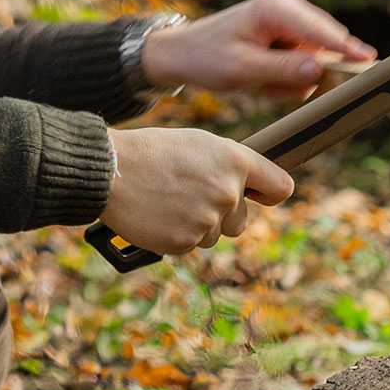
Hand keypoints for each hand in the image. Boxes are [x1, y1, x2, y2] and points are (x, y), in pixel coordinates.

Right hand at [99, 128, 295, 254]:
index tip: (261, 196)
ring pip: (212, 236)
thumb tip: (246, 187)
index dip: (270, 194)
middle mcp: (227, 193)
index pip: (280, 187)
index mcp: (235, 162)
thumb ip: (228, 165)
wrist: (109, 170)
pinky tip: (156, 215)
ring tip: (166, 202)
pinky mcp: (183, 243)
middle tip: (188, 196)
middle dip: (220, 215)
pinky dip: (173, 235)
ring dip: (195, 226)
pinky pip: (187, 245)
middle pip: (240, 222)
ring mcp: (206, 221)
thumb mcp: (197, 144)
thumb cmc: (150, 151)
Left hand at [141, 0, 375, 98]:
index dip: (348, 51)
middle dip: (305, 74)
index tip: (372, 64)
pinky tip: (262, 79)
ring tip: (260, 82)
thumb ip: (281, 70)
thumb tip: (319, 71)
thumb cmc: (205, 57)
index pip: (324, 32)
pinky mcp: (288, 36)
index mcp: (278, 9)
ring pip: (315, 61)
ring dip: (292, 80)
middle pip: (326, 47)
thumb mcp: (241, 69)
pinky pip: (303, 64)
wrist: (181, 55)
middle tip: (269, 87)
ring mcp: (290, 22)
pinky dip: (286, 78)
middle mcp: (290, 8)